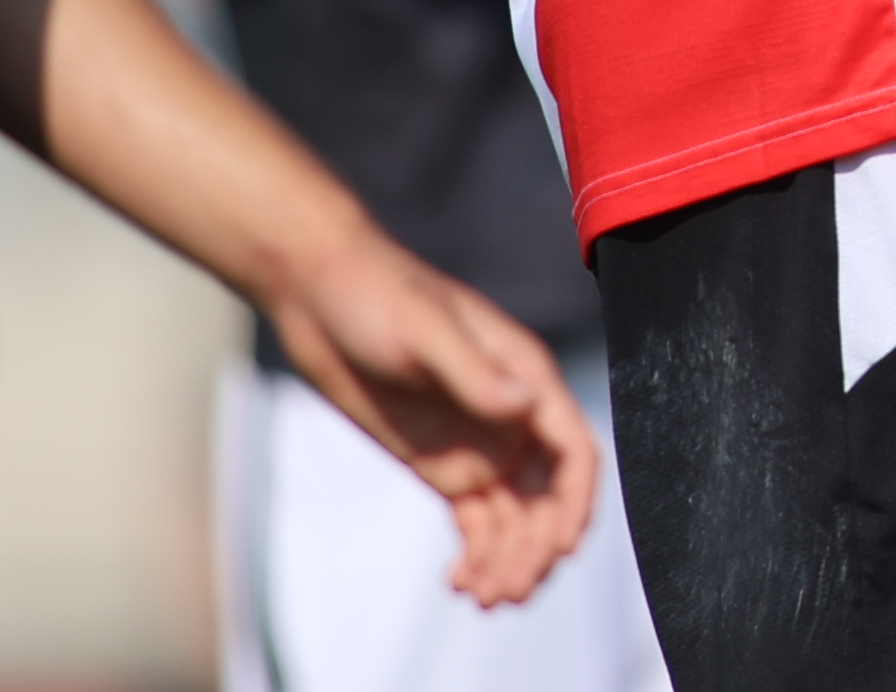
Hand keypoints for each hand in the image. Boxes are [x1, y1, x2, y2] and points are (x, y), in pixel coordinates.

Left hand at [264, 223, 597, 605]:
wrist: (319, 295)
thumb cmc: (378, 296)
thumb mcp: (426, 332)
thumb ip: (476, 374)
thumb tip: (524, 409)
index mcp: (525, 378)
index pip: (572, 451)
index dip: (575, 502)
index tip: (561, 548)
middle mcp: (512, 416)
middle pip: (547, 497)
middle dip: (537, 547)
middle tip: (507, 591)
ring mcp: (479, 443)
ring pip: (514, 518)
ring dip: (510, 560)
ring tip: (483, 599)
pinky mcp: (441, 465)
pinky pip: (475, 522)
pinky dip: (477, 555)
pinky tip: (458, 583)